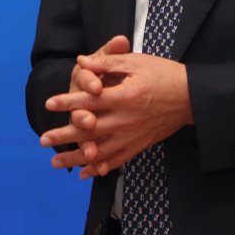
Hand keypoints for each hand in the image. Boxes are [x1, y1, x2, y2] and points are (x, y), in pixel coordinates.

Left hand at [41, 52, 192, 178]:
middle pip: (90, 130)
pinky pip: (117, 160)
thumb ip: (108, 64)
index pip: (90, 100)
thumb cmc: (164, 74)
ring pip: (100, 150)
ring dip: (76, 157)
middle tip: (43, 140)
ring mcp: (132, 136)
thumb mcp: (136, 63)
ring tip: (55, 162)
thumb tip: (82, 62)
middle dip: (65, 135)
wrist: (191, 97)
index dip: (68, 102)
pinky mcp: (139, 145)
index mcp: (125, 96)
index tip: (49, 104)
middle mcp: (126, 119)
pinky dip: (100, 167)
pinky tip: (86, 172)